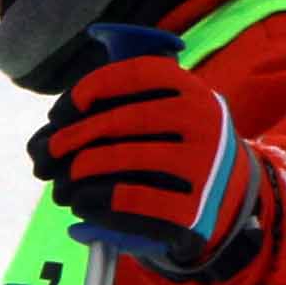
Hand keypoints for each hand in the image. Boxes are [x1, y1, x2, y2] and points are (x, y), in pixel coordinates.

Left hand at [29, 52, 263, 279]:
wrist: (233, 202)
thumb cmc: (184, 152)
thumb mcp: (176, 113)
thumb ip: (134, 95)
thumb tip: (73, 93)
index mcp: (194, 92)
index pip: (136, 74)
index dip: (91, 87)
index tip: (62, 109)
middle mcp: (203, 123)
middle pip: (124, 119)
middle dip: (76, 134)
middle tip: (52, 150)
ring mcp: (202, 167)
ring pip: (124, 158)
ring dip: (83, 168)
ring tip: (66, 179)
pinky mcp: (193, 210)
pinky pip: (131, 200)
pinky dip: (98, 201)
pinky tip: (83, 203)